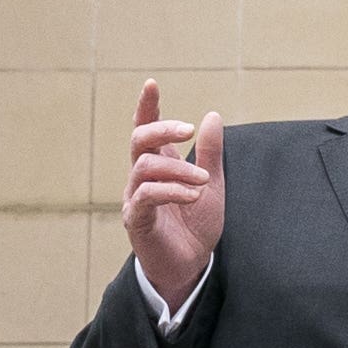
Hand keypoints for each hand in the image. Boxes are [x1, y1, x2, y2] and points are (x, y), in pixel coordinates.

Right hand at [122, 79, 224, 310]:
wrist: (192, 264)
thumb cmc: (196, 223)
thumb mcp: (211, 183)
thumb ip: (211, 152)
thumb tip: (211, 116)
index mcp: (159, 164)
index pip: (146, 129)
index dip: (146, 107)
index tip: (152, 84)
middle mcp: (141, 177)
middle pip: (138, 140)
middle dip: (161, 129)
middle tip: (188, 130)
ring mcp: (136, 198)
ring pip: (144, 168)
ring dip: (178, 169)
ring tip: (203, 181)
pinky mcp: (136, 220)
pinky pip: (146, 197)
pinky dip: (172, 191)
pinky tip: (193, 196)